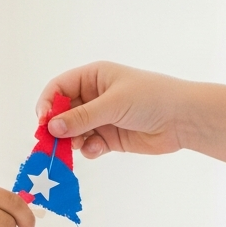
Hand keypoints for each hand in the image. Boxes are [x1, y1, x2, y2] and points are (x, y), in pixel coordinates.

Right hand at [38, 62, 189, 158]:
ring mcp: (102, 117)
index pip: (59, 88)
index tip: (43, 122)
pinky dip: (89, 149)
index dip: (48, 104)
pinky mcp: (111, 137)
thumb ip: (81, 117)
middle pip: (63, 112)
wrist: (183, 118)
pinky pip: (89, 144)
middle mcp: (94, 96)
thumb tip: (51, 127)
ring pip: (74, 132)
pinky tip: (97, 149)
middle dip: (57, 128)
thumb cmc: (150, 98)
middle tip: (51, 143)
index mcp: (93, 77)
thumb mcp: (113, 103)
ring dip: (72, 141)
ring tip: (78, 146)